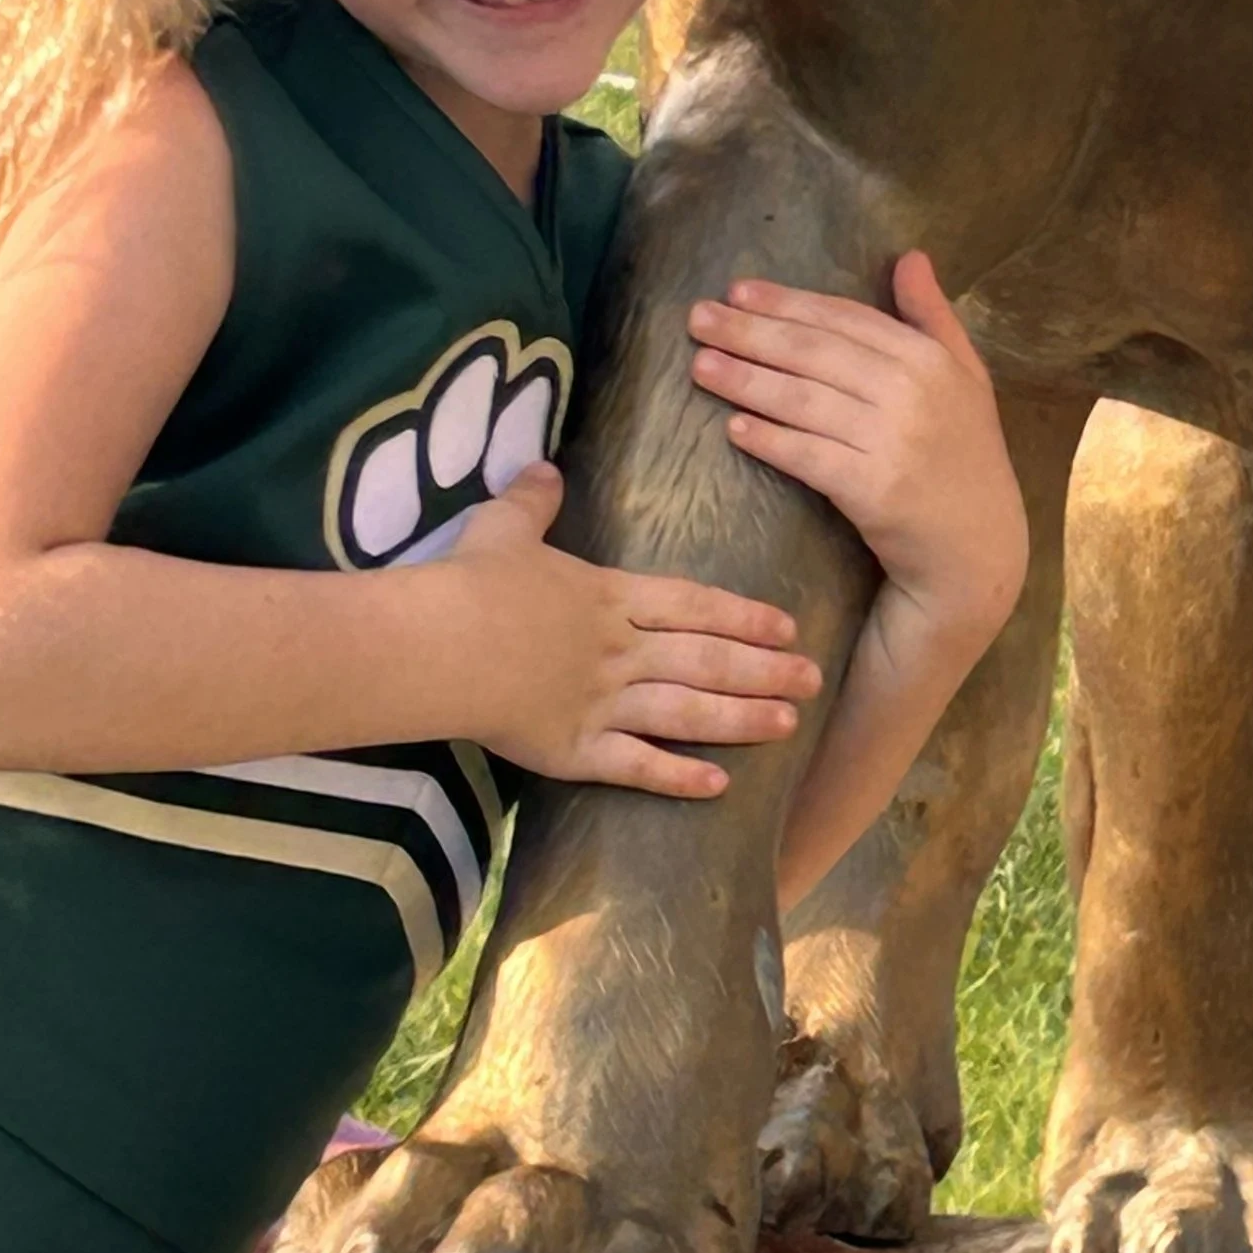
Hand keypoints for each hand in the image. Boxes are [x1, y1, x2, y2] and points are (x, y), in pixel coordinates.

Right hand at [429, 466, 820, 795]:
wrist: (436, 643)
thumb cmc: (469, 582)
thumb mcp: (502, 528)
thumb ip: (531, 501)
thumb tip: (542, 467)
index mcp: (609, 597)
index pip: (693, 604)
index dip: (743, 615)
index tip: (786, 626)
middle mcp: (619, 652)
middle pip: (706, 659)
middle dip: (765, 669)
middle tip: (815, 678)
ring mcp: (601, 704)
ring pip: (688, 711)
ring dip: (742, 718)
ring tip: (789, 723)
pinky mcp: (575, 751)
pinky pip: (638, 767)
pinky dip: (679, 777)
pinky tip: (720, 785)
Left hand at [689, 253, 1027, 649]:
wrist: (978, 548)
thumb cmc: (965, 457)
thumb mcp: (966, 377)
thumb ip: (934, 316)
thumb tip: (910, 256)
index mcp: (928, 358)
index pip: (844, 319)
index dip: (788, 303)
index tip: (738, 291)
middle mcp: (911, 392)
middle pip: (814, 353)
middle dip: (750, 332)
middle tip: (697, 318)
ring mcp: (892, 440)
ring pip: (803, 400)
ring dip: (745, 381)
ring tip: (700, 366)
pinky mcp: (873, 489)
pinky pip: (809, 456)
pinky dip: (770, 440)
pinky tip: (735, 428)